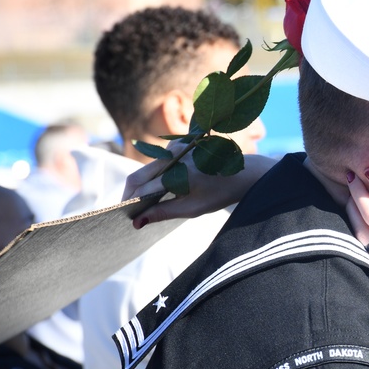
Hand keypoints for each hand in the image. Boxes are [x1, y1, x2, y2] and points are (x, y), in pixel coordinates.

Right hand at [123, 151, 276, 228]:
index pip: (143, 190)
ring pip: (146, 170)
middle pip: (138, 176)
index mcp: (178, 173)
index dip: (131, 204)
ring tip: (142, 204)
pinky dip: (153, 177)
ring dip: (141, 186)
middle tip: (127, 211)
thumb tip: (138, 222)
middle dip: (130, 194)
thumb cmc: (220, 193)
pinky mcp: (176, 146)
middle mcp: (173, 156)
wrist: (243, 172)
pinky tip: (159, 190)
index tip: (125, 217)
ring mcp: (174, 148)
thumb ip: (164, 213)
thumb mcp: (193, 208)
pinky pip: (157, 164)